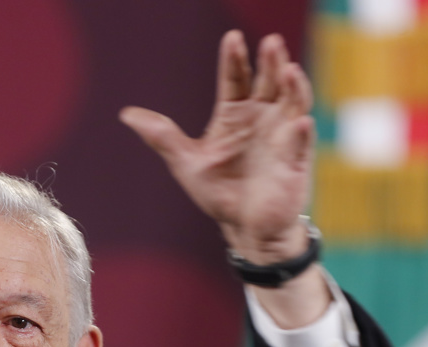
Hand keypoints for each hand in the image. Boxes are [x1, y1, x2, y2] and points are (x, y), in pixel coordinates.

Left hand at [120, 31, 313, 263]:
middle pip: (269, 81)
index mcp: (235, 114)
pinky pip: (300, 144)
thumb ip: (162, 137)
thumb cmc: (218, 192)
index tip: (232, 38)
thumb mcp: (186, 162)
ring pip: (293, 103)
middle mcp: (262, 118)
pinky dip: (301, 133)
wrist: (243, 227)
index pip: (236, 78)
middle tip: (270, 42)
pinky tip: (299, 123)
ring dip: (293, 86)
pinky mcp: (295, 162)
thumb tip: (126, 115)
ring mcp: (282, 137)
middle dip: (271, 62)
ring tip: (289, 70)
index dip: (234, 59)